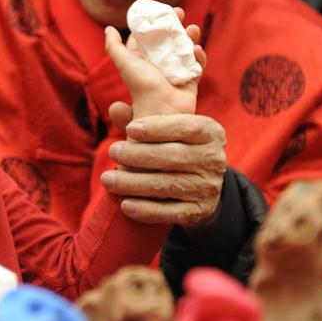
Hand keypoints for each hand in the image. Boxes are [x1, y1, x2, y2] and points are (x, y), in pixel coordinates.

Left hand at [102, 112, 226, 229]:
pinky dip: (146, 210)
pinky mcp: (199, 212)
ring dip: (134, 183)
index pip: (186, 127)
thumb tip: (115, 108)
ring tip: (108, 179)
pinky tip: (125, 205)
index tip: (130, 129)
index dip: (158, 128)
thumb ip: (141, 118)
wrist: (201, 188)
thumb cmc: (175, 148)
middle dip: (139, 154)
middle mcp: (214, 159)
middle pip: (174, 156)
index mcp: (210, 132)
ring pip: (168, 185)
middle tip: (112, 151)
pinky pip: (170, 213)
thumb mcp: (166, 131)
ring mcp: (208, 187)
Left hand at [103, 6, 205, 117]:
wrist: (162, 112)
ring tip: (193, 29)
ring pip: (185, 49)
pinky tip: (197, 50)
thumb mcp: (125, 63)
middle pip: (169, 39)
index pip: (147, 37)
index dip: (153, 23)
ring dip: (190, 37)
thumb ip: (114, 47)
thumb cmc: (142, 88)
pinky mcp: (190, 80)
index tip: (161, 10)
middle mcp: (159, 65)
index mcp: (143, 59)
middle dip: (175, 25)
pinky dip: (199, 57)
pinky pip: (197, 65)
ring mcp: (175, 72)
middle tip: (180, 13)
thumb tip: (108, 29)